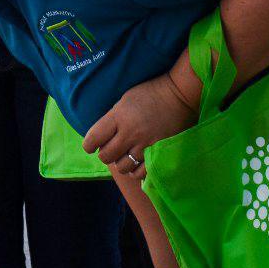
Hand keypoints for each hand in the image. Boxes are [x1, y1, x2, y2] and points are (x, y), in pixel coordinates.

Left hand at [83, 72, 197, 177]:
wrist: (179, 95)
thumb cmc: (149, 94)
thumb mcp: (124, 100)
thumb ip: (111, 119)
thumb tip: (100, 137)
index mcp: (119, 117)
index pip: (93, 138)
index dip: (88, 145)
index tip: (91, 146)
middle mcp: (130, 133)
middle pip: (106, 156)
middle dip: (105, 153)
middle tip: (111, 147)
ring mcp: (146, 145)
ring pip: (122, 167)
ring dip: (120, 162)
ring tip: (125, 154)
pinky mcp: (159, 154)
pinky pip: (140, 173)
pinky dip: (135, 170)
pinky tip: (136, 162)